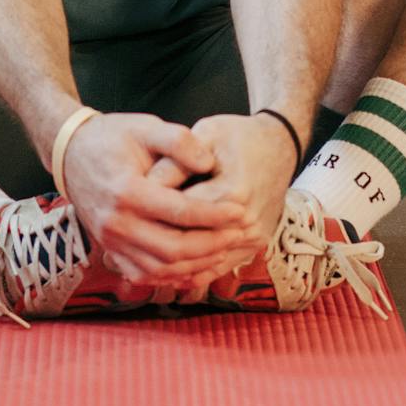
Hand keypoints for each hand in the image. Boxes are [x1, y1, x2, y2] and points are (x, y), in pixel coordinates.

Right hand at [58, 111, 259, 286]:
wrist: (71, 154)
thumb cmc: (112, 137)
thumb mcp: (145, 126)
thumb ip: (179, 140)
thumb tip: (209, 163)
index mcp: (126, 190)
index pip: (179, 212)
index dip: (214, 215)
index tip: (240, 210)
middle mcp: (116, 223)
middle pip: (172, 249)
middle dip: (211, 245)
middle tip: (238, 233)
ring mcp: (110, 241)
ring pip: (161, 268)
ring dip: (197, 264)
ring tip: (225, 248)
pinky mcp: (110, 250)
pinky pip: (145, 274)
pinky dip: (173, 275)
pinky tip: (197, 264)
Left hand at [143, 112, 298, 295]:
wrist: (279, 147)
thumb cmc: (238, 136)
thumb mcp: (207, 133)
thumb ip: (176, 158)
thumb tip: (145, 183)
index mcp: (232, 190)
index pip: (180, 208)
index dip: (151, 205)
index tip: (127, 202)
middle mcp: (245, 221)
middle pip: (190, 240)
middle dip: (156, 237)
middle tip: (126, 232)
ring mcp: (252, 238)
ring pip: (203, 263)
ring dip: (171, 262)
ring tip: (138, 253)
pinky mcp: (254, 246)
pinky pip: (217, 269)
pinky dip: (191, 272)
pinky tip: (165, 268)